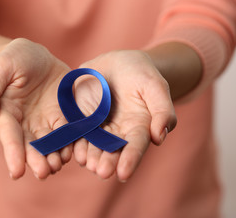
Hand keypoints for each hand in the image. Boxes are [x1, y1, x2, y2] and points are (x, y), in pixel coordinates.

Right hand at [0, 38, 71, 179]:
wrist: (37, 57)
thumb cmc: (14, 59)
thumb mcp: (0, 67)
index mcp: (7, 114)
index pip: (9, 136)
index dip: (13, 153)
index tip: (16, 172)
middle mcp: (26, 124)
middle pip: (31, 146)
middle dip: (37, 160)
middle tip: (43, 173)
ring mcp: (46, 122)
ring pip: (51, 144)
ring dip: (54, 157)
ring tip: (58, 165)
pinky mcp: (64, 117)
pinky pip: (70, 132)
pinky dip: (72, 143)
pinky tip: (75, 151)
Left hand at [73, 50, 176, 181]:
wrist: (119, 62)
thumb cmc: (142, 73)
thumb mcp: (156, 86)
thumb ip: (162, 110)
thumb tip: (159, 138)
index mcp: (138, 127)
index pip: (135, 146)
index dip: (130, 159)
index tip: (123, 174)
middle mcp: (117, 131)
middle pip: (112, 150)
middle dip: (107, 162)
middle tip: (101, 172)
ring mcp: (98, 125)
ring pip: (93, 144)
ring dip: (90, 155)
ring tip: (87, 163)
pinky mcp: (81, 116)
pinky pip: (77, 130)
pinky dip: (75, 139)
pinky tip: (73, 149)